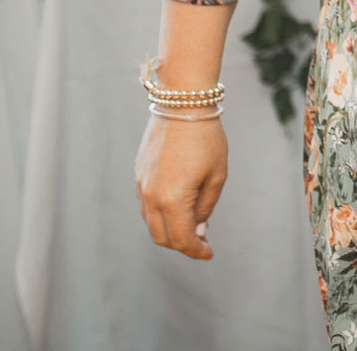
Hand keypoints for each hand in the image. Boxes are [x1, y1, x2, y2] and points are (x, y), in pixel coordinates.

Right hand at [135, 113, 227, 260]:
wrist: (182, 103)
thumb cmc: (207, 138)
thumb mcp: (217, 175)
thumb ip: (206, 207)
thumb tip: (198, 231)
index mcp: (172, 200)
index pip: (182, 239)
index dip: (196, 251)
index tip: (209, 253)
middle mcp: (151, 196)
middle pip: (162, 237)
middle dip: (182, 244)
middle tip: (202, 243)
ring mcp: (141, 185)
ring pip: (151, 222)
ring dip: (170, 230)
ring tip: (193, 225)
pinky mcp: (139, 174)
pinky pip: (147, 205)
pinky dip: (161, 214)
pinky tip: (180, 206)